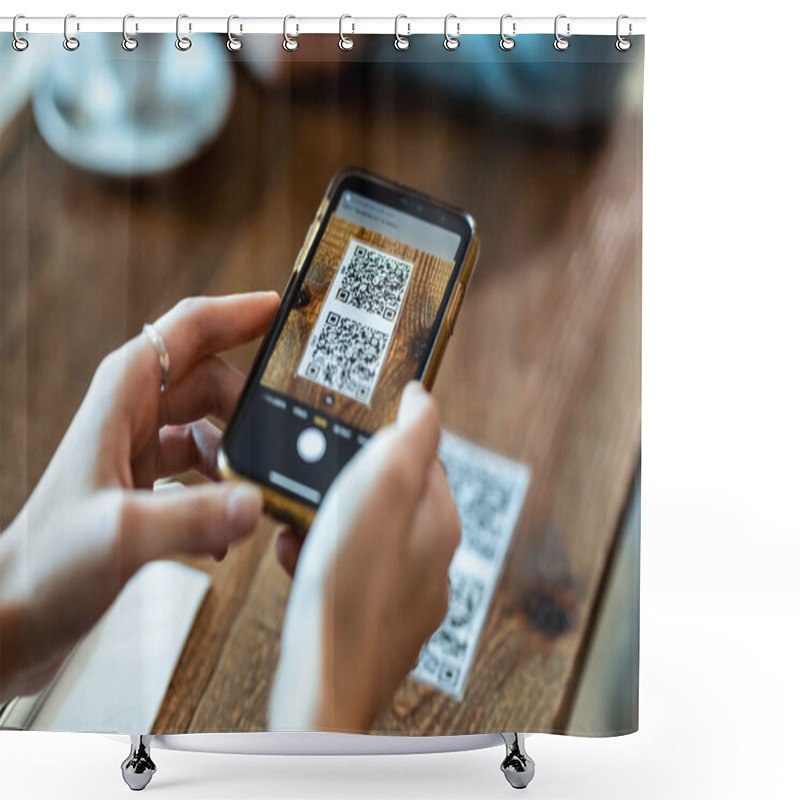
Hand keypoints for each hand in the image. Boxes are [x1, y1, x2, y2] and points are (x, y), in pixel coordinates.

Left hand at [0, 293, 277, 702]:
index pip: (192, 328)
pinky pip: (204, 468)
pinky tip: (226, 532)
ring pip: (213, 424)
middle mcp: (134, 412)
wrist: (17, 615)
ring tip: (258, 492)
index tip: (287, 310)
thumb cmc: (46, 567)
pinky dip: (224, 490)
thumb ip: (191, 518)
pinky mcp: (147, 483)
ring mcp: (141, 448)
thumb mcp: (120, 536)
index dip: (241, 311)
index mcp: (126, 394)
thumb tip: (256, 502)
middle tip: (291, 434)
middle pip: (214, 378)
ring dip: (241, 453)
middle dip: (254, 403)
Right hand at [269, 382, 460, 731]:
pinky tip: (297, 567)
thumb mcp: (382, 486)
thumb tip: (423, 397)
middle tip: (313, 491)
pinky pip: (347, 575)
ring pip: (363, 537)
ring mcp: (405, 595)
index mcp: (440, 521)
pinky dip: (320, 563)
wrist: (322, 687)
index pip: (422, 456)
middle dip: (344, 488)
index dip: (380, 443)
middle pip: (387, 498)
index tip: (347, 441)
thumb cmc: (349, 588)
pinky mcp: (374, 622)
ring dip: (326, 525)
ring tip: (298, 532)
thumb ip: (411, 436)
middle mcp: (431, 559)